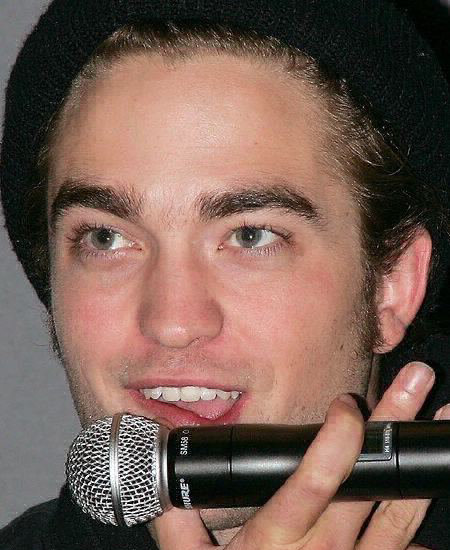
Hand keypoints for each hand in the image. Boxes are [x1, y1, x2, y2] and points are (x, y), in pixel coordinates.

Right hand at [152, 362, 446, 548]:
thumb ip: (179, 532)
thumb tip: (169, 493)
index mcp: (277, 541)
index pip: (314, 484)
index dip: (335, 441)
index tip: (347, 405)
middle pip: (365, 482)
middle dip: (392, 425)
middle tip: (418, 379)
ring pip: (398, 509)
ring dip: (418, 461)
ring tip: (441, 417)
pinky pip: (405, 546)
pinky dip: (418, 515)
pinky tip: (434, 476)